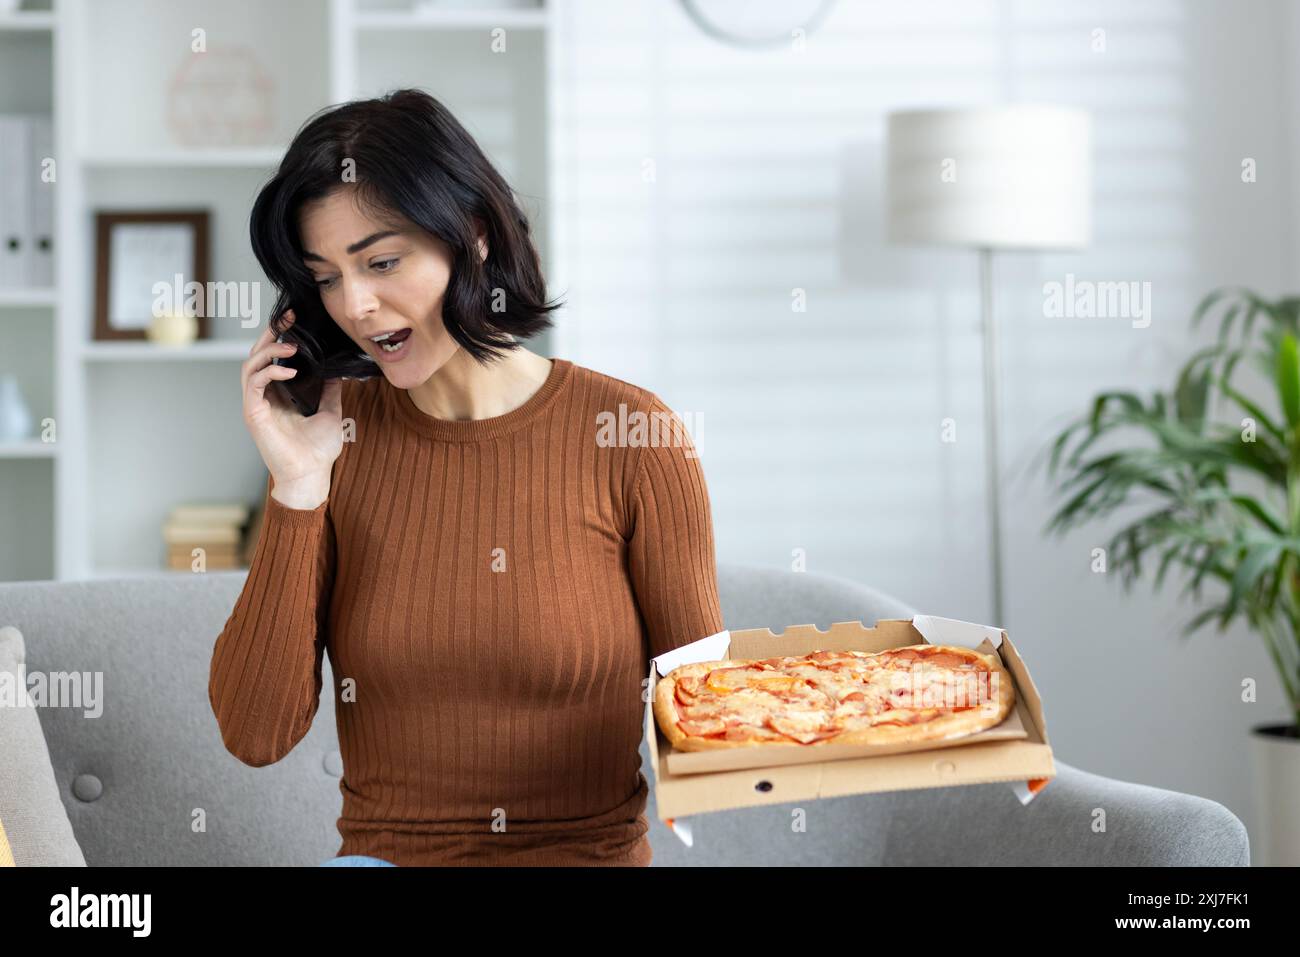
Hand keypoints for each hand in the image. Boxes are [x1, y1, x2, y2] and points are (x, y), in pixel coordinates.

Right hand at [241, 309, 343, 503]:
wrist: (312, 475)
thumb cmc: (318, 450)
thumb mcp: (330, 411)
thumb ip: (330, 389)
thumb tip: (337, 369)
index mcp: (278, 393)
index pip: (272, 357)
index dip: (279, 336)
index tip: (295, 318)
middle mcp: (263, 396)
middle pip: (257, 354)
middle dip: (271, 333)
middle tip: (288, 317)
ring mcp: (256, 404)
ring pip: (250, 365)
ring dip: (269, 350)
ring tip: (291, 344)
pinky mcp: (253, 414)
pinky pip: (254, 384)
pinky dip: (269, 372)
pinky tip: (289, 370)